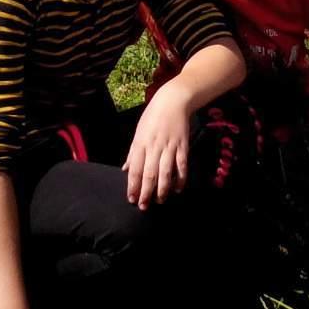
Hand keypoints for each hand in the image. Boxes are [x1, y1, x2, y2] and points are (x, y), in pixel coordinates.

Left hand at [123, 88, 192, 208]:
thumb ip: (133, 153)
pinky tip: (178, 189)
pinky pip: (181, 166)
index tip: (131, 199)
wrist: (173, 101)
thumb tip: (126, 170)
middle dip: (146, 192)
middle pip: (149, 174)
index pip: (135, 169)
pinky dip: (180, 179)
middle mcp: (154, 147)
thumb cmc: (152, 117)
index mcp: (140, 144)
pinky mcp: (182, 146)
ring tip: (160, 201)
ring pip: (165, 173)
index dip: (133, 186)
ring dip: (162, 189)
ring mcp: (169, 147)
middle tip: (144, 207)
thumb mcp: (138, 132)